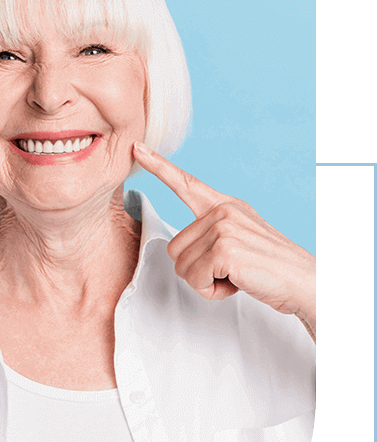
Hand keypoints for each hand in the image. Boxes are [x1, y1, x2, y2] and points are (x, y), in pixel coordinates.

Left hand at [133, 142, 315, 322]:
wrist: (303, 282)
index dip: (159, 167)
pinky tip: (236, 283)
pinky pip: (195, 280)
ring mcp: (223, 228)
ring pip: (182, 267)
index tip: (137, 149)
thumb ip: (213, 234)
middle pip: (174, 248)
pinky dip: (211, 291)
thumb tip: (182, 250)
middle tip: (228, 271)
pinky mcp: (224, 250)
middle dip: (196, 270)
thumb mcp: (242, 239)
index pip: (187, 183)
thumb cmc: (271, 269)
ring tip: (235, 276)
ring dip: (205, 282)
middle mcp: (223, 211)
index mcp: (226, 206)